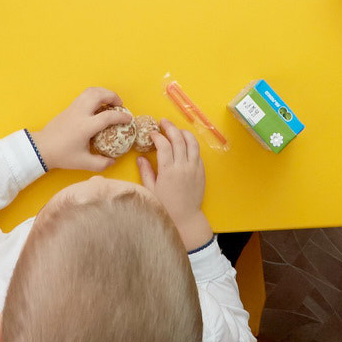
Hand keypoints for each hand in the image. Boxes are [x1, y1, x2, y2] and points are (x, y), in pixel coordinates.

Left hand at [29, 88, 133, 172]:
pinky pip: (84, 95)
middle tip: (120, 104)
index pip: (108, 116)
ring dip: (103, 93)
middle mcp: (80, 113)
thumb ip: (101, 163)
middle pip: (99, 95)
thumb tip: (113, 160)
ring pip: (91, 91)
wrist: (42, 148)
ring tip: (110, 101)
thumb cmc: (62, 155)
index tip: (129, 118)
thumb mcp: (83, 163)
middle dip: (113, 96)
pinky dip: (95, 95)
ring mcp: (73, 108)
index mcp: (85, 126)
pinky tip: (98, 105)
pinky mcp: (69, 107)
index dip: (121, 116)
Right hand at [138, 121, 212, 250]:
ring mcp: (194, 168)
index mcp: (168, 171)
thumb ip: (146, 172)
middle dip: (170, 127)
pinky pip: (197, 153)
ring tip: (176, 129)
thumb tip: (140, 158)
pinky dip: (191, 145)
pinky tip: (185, 144)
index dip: (157, 136)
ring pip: (192, 143)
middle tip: (163, 122)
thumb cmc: (166, 207)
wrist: (186, 219)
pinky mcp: (201, 172)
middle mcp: (183, 167)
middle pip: (179, 139)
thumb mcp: (151, 190)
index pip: (164, 145)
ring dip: (184, 133)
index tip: (152, 133)